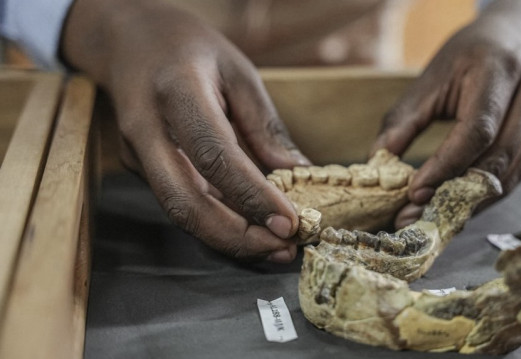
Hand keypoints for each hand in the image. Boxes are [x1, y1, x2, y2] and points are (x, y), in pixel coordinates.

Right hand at [61, 0, 309, 261]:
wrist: (127, 37)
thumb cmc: (189, 48)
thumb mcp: (238, 71)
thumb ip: (264, 125)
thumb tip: (297, 173)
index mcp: (177, 91)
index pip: (215, 155)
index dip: (252, 196)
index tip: (290, 223)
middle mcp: (147, 128)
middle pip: (185, 200)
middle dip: (236, 236)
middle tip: (283, 249)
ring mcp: (136, 151)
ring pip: (179, 210)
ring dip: (227, 238)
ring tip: (274, 248)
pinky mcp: (138, 166)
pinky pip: (179, 201)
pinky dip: (215, 221)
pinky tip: (249, 229)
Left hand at [371, 0, 520, 227]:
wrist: (513, 37)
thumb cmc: (466, 58)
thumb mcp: (430, 79)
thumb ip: (403, 120)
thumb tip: (377, 162)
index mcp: (501, 69)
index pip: (477, 130)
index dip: (446, 166)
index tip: (415, 192)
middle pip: (496, 158)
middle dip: (453, 193)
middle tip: (414, 216)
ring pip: (509, 175)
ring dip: (468, 203)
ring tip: (429, 218)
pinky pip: (515, 176)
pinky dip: (483, 196)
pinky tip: (454, 207)